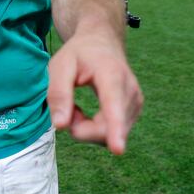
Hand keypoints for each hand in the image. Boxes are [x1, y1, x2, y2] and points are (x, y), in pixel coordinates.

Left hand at [47, 31, 142, 154]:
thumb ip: (58, 93)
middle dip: (79, 128)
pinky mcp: (133, 114)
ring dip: (84, 128)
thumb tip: (60, 126)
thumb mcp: (60, 64)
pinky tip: (85, 113)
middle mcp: (130, 92)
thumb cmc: (79, 54)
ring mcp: (135, 105)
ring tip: (75, 107)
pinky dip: (92, 129)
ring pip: (106, 135)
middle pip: (105, 129)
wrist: (103, 43)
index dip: (114, 128)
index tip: (117, 149)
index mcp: (112, 74)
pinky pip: (109, 134)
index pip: (113, 104)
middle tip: (66, 108)